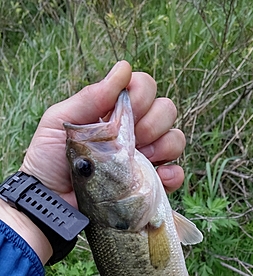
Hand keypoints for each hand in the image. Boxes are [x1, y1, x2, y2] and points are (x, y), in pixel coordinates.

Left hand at [20, 60, 184, 206]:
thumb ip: (90, 97)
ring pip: (175, 138)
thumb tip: (124, 68)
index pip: (145, 88)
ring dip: (163, 145)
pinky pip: (176, 173)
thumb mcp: (60, 122)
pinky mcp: (150, 185)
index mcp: (114, 113)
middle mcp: (134, 132)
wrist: (51, 203)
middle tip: (130, 139)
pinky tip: (156, 177)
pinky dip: (171, 173)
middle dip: (152, 121)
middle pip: (166, 109)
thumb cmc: (49, 160)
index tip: (122, 112)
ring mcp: (145, 159)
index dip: (141, 95)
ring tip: (140, 159)